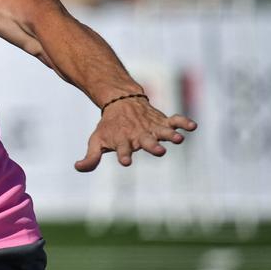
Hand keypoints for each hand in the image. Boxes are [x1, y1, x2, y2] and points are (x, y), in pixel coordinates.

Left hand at [75, 96, 196, 171]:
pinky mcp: (162, 121)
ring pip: (162, 131)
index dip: (123, 155)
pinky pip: (175, 120)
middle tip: (159, 151)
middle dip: (152, 146)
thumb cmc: (109, 127)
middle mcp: (138, 135)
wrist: (120, 101)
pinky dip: (183, 122)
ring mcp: (151, 127)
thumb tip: (77, 167)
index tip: (126, 162)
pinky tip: (193, 127)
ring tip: (178, 139)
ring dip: (170, 135)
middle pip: (146, 141)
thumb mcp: (96, 140)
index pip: (122, 149)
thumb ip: (91, 157)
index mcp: (122, 141)